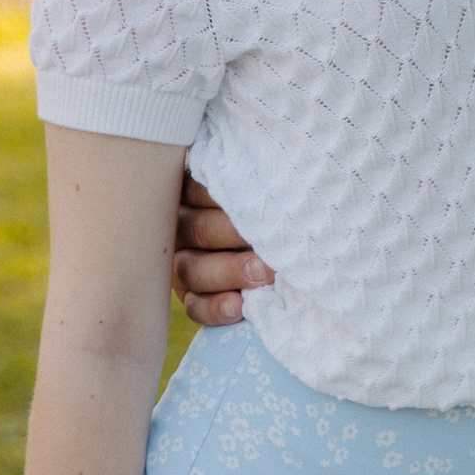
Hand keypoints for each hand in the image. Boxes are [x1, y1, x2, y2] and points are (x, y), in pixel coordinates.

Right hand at [171, 173, 274, 326]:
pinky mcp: (191, 295)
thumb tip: (281, 165)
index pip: (203, 189)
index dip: (230, 195)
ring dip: (229, 273)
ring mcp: (184, 261)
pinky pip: (194, 305)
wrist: (290, 244)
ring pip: (192, 270)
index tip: (264, 198)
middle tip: (271, 242)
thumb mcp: (266, 185)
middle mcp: (185, 224)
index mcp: (198, 189)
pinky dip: (215, 308)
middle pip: (199, 230)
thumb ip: (261, 180)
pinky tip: (239, 307)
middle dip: (235, 236)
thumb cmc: (278, 201)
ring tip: (263, 275)